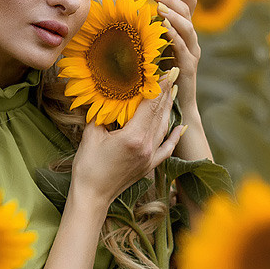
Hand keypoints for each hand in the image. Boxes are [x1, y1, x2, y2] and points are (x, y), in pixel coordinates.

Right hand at [71, 68, 184, 206]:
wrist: (92, 197)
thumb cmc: (88, 167)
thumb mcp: (91, 135)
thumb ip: (101, 115)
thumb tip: (105, 97)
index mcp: (134, 136)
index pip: (150, 105)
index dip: (159, 87)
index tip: (166, 71)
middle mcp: (147, 146)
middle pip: (160, 114)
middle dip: (166, 92)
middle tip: (173, 73)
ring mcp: (150, 157)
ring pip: (164, 128)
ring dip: (169, 109)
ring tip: (173, 92)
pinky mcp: (149, 166)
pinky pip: (167, 148)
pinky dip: (175, 136)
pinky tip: (181, 127)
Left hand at [153, 0, 201, 118]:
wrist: (177, 108)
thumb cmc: (163, 80)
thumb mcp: (155, 53)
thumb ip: (150, 37)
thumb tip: (131, 21)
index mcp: (184, 36)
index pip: (190, 8)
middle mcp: (192, 42)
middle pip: (187, 14)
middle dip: (172, 0)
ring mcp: (192, 54)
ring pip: (188, 29)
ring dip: (173, 16)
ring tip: (160, 8)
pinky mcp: (188, 68)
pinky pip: (182, 48)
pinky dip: (174, 36)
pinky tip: (164, 28)